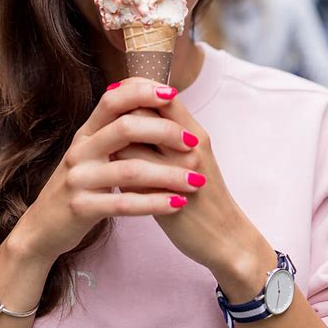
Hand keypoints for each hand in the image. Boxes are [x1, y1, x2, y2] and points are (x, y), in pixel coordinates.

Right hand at [8, 78, 201, 264]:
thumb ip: (114, 131)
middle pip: (125, 128)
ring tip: (196, 180)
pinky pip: (124, 204)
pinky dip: (154, 203)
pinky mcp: (81, 208)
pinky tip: (177, 204)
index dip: (142, 92)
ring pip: (130, 169)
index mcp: (86, 132)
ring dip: (168, 174)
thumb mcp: (90, 152)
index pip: (113, 100)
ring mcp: (79, 179)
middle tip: (193, 142)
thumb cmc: (80, 185)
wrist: (43, 227)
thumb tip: (149, 102)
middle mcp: (80, 150)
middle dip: (164, 131)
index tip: (173, 93)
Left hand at [113, 84, 272, 285]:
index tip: (117, 92)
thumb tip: (135, 111)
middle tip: (102, 116)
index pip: (163, 96)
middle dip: (118, 112)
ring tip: (105, 145)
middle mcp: (189, 147)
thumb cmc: (204, 195)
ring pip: (130, 141)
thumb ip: (169, 134)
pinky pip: (129, 173)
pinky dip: (116, 167)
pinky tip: (111, 171)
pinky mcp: (162, 196)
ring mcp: (176, 171)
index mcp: (195, 133)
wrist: (224, 238)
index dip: (137, 89)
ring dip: (112, 141)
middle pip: (143, 112)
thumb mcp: (192, 156)